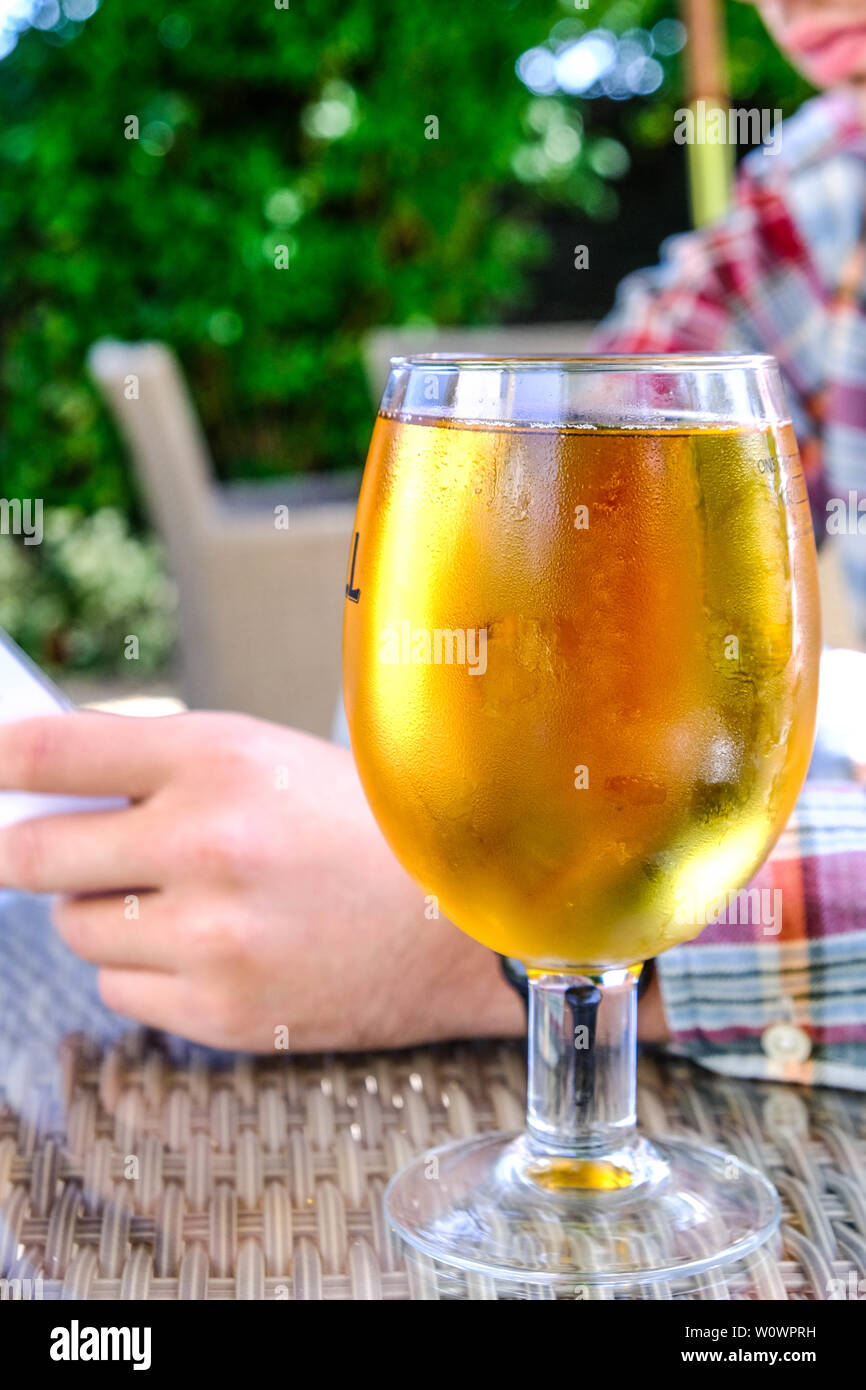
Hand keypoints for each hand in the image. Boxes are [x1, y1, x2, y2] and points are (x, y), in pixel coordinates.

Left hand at [0, 712, 524, 1051]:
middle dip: (32, 850)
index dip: (0, 763)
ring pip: (74, 930)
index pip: (54, 753)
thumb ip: (162, 765)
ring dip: (104, 912)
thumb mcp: (271, 758)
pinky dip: (143, 968)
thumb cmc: (369, 830)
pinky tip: (207, 947)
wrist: (460, 922)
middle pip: (32, 854)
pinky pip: (118, 990)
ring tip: (180, 900)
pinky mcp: (218, 1010)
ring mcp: (209, 936)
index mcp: (221, 759)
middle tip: (52, 848)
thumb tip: (46, 783)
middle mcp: (206, 844)